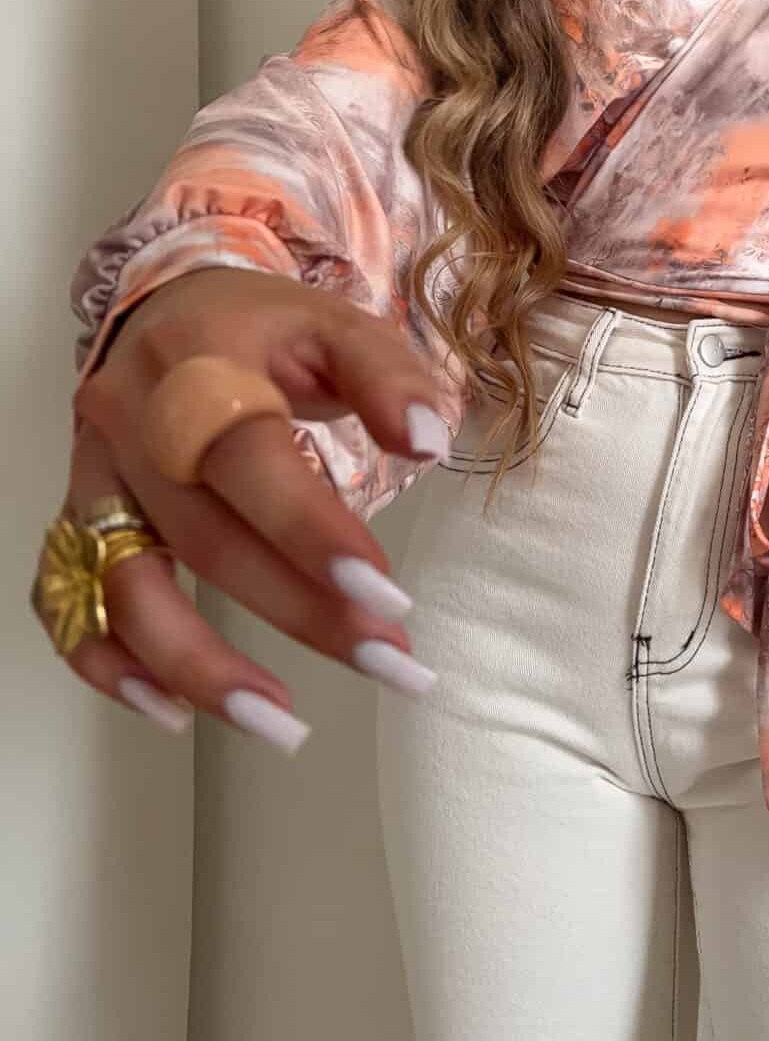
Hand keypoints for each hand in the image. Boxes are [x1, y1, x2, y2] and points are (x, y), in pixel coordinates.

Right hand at [40, 267, 452, 748]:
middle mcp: (132, 424)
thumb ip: (388, 376)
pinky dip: (110, 666)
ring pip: (127, 590)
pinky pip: (68, 605)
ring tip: (285, 728)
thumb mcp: (335, 324)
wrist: (166, 312)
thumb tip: (428, 441)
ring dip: (202, 670)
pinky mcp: (76, 518)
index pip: (250, 459)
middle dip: (300, 615)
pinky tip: (174, 713)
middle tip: (388, 661)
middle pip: (206, 539)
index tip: (387, 598)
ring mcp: (94, 477)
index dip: (312, 533)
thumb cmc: (265, 330)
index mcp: (200, 364)